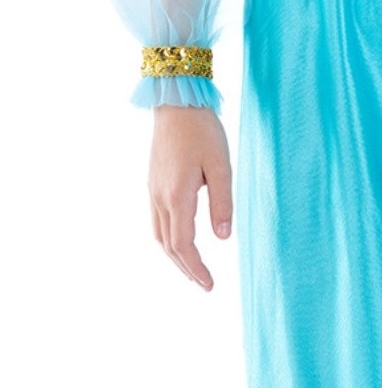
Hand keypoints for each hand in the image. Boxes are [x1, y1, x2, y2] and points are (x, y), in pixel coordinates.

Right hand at [148, 106, 232, 289]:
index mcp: (177, 195)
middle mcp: (160, 197)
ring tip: (194, 270)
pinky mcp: (153, 183)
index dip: (196, 269)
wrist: (176, 102)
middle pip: (169, 246)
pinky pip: (157, 221)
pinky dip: (169, 240)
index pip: (184, 245)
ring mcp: (153, 190)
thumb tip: (223, 237)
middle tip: (205, 285)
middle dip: (186, 269)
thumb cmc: (202, 130)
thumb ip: (222, 202)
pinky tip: (181, 241)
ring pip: (160, 235)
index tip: (209, 285)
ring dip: (176, 257)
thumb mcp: (221, 166)